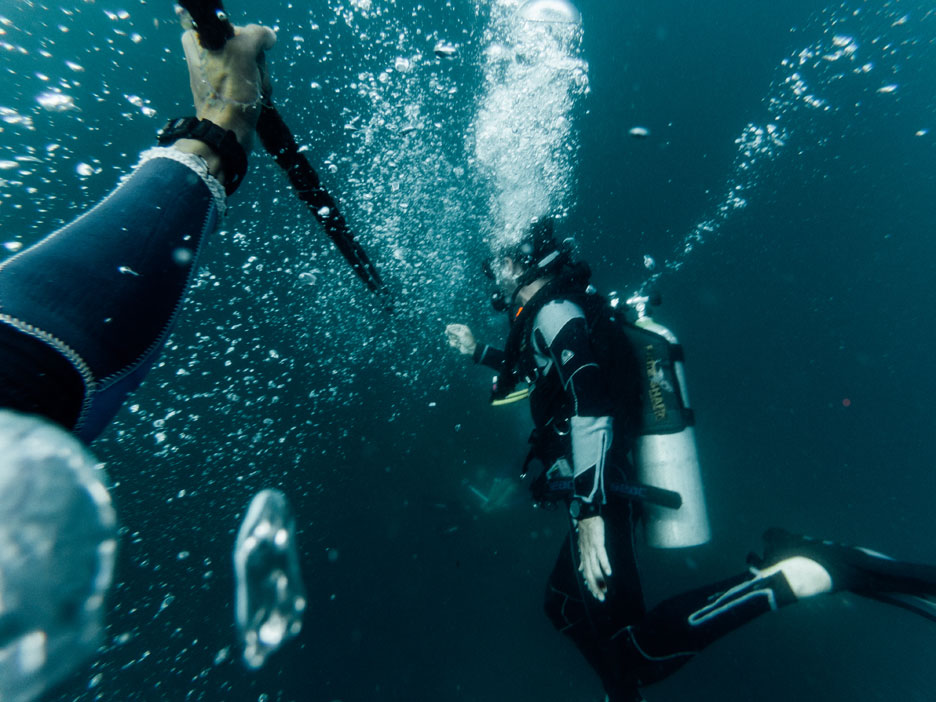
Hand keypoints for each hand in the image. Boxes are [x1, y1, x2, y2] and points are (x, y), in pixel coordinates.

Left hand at [178, 9, 275, 148]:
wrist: (229, 131)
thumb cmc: (230, 92)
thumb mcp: (244, 51)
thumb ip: (256, 34)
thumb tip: (268, 37)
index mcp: (199, 44)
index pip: (229, 27)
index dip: (241, 36)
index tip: (242, 50)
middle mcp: (206, 58)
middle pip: (243, 46)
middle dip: (255, 59)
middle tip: (250, 72)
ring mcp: (218, 77)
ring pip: (251, 63)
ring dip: (260, 75)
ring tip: (255, 89)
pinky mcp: (230, 93)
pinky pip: (252, 81)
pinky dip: (259, 87)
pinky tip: (258, 96)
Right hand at [445, 324, 476, 355]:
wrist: (471, 349)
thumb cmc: (468, 340)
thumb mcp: (461, 334)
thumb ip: (454, 331)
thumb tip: (447, 327)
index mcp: (463, 328)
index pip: (455, 326)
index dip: (450, 327)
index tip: (447, 328)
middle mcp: (460, 332)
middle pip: (451, 331)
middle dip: (450, 333)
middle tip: (447, 333)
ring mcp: (458, 338)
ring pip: (451, 337)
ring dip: (453, 340)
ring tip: (457, 341)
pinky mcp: (456, 343)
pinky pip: (451, 342)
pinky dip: (453, 344)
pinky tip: (457, 345)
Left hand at [576, 515, 611, 601]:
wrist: (586, 515)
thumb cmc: (586, 530)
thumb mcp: (582, 545)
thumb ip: (583, 558)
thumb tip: (581, 568)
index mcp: (583, 555)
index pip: (586, 574)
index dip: (590, 584)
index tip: (594, 594)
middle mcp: (586, 554)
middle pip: (590, 574)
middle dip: (595, 587)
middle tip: (601, 598)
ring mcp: (591, 549)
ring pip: (594, 568)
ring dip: (600, 580)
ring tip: (604, 590)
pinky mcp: (597, 543)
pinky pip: (601, 556)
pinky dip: (604, 564)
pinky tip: (609, 573)